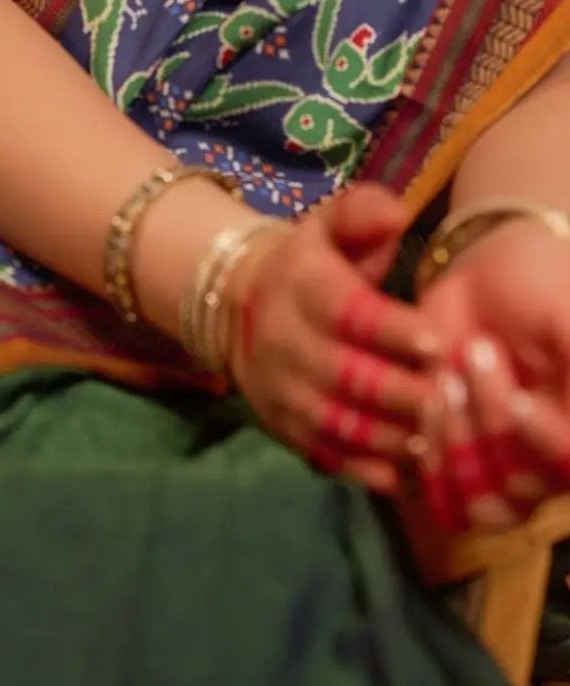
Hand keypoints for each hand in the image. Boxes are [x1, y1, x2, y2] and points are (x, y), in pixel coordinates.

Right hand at [224, 186, 440, 496]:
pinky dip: (364, 468)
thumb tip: (397, 214)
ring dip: (390, 435)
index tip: (434, 342)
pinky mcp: (285, 427)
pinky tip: (403, 472)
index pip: (346, 312)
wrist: (235, 305)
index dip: (391, 330)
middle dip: (402, 391)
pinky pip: (325, 454)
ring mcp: (283, 390)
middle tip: (450, 398)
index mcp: (302, 287)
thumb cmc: (308, 264)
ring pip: (339, 421)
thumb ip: (361, 213)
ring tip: (436, 436)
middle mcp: (286, 341)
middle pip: (347, 375)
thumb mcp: (327, 226)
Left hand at [416, 219, 569, 530]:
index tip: (522, 400)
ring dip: (458, 445)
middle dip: (493, 423)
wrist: (480, 270)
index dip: (549, 444)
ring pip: (487, 505)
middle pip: (526, 488)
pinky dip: (433, 461)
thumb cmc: (536, 281)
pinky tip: (427, 402)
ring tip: (445, 378)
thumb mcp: (564, 306)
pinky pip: (446, 502)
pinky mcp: (461, 461)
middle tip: (476, 350)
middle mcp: (553, 460)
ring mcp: (507, 467)